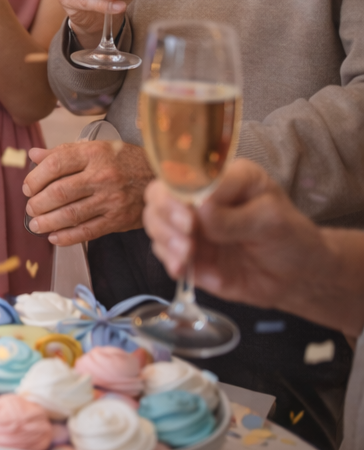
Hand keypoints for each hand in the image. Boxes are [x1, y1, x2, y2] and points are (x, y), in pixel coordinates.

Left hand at [22, 140, 154, 243]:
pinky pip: (87, 231)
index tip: (28, 187)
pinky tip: (54, 237)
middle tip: (30, 207)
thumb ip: (62, 152)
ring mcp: (111, 200)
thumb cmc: (124, 160)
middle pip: (60, 191)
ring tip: (35, 224)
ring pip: (71, 214)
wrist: (161, 177)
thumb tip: (33, 155)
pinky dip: (67, 237)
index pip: (55, 164)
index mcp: (94, 154)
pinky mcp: (118, 219)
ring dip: (47, 222)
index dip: (35, 178)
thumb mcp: (95, 148)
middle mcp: (102, 176)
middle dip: (38, 203)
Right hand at [144, 159, 327, 312]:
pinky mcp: (186, 252)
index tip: (191, 215)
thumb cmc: (290, 238)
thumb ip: (236, 217)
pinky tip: (182, 268)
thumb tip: (200, 211)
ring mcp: (189, 226)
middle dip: (166, 214)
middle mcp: (198, 198)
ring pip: (155, 222)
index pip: (185, 171)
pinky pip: (163, 252)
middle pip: (158, 194)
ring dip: (165, 238)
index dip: (179, 190)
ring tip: (188, 256)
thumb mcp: (272, 220)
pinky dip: (168, 259)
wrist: (295, 277)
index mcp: (221, 177)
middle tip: (188, 234)